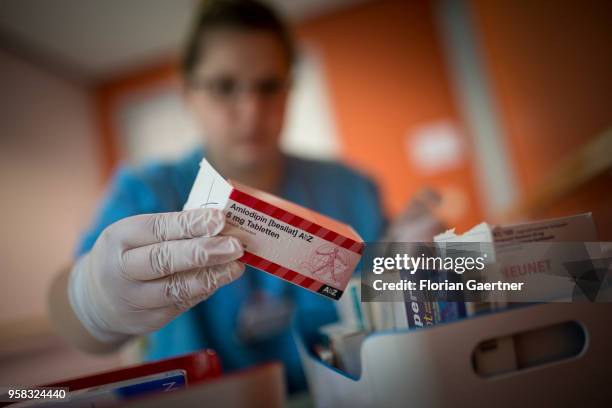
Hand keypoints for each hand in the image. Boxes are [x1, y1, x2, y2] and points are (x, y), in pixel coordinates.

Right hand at [68, 209, 243, 342]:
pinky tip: (222, 278)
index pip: (157, 228)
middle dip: (204, 252)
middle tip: (235, 246)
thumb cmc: (129, 254)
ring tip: (237, 266)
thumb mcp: (136, 234)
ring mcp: (134, 298)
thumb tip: (220, 221)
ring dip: (212, 276)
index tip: (220, 218)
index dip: (190, 224)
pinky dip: (205, 289)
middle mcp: (122, 269)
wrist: (96, 299)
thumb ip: (173, 228)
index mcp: (118, 237)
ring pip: (176, 288)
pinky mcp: (149, 320)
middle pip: (164, 260)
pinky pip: (182, 303)